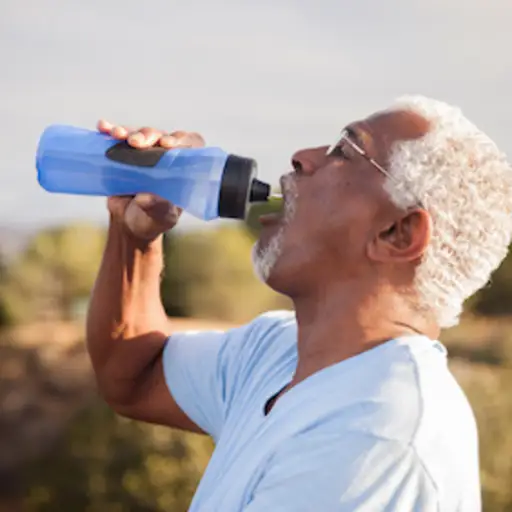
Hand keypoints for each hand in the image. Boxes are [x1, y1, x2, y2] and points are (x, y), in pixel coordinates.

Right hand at [97, 120, 204, 241]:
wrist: (129, 222)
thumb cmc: (152, 220)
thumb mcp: (159, 218)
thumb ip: (157, 208)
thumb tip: (145, 198)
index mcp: (182, 169)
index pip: (191, 145)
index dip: (182, 141)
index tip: (168, 145)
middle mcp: (166, 156)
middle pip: (162, 136)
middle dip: (149, 136)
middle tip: (136, 143)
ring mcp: (144, 152)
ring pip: (140, 134)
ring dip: (129, 132)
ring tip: (117, 135)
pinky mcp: (124, 152)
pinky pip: (119, 138)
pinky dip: (110, 130)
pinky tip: (104, 128)